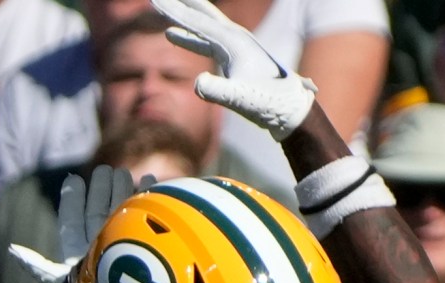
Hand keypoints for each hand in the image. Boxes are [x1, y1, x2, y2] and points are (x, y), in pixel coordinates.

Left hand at [9, 166, 136, 282]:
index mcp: (79, 255)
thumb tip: (12, 251)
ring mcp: (128, 247)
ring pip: (121, 214)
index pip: (72, 223)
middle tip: (103, 169)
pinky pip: (148, 218)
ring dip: (122, 191)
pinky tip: (148, 182)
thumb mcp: (59, 282)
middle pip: (98, 214)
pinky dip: (148, 199)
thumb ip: (38, 266)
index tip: (73, 179)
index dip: (72, 201)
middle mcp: (102, 250)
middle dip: (100, 190)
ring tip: (122, 172)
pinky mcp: (152, 246)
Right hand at [154, 0, 317, 138]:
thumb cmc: (267, 103)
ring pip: (205, 28)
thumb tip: (197, 84)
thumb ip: (218, 91)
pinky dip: (192, 38)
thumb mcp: (240, 99)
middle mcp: (236, 39)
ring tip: (166, 15)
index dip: (174, 11)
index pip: (198, 22)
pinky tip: (179, 38)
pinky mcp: (237, 59)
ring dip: (184, 22)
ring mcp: (237, 48)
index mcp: (233, 42)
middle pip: (203, 15)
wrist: (290, 109)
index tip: (154, 0)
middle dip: (182, 5)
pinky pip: (208, 43)